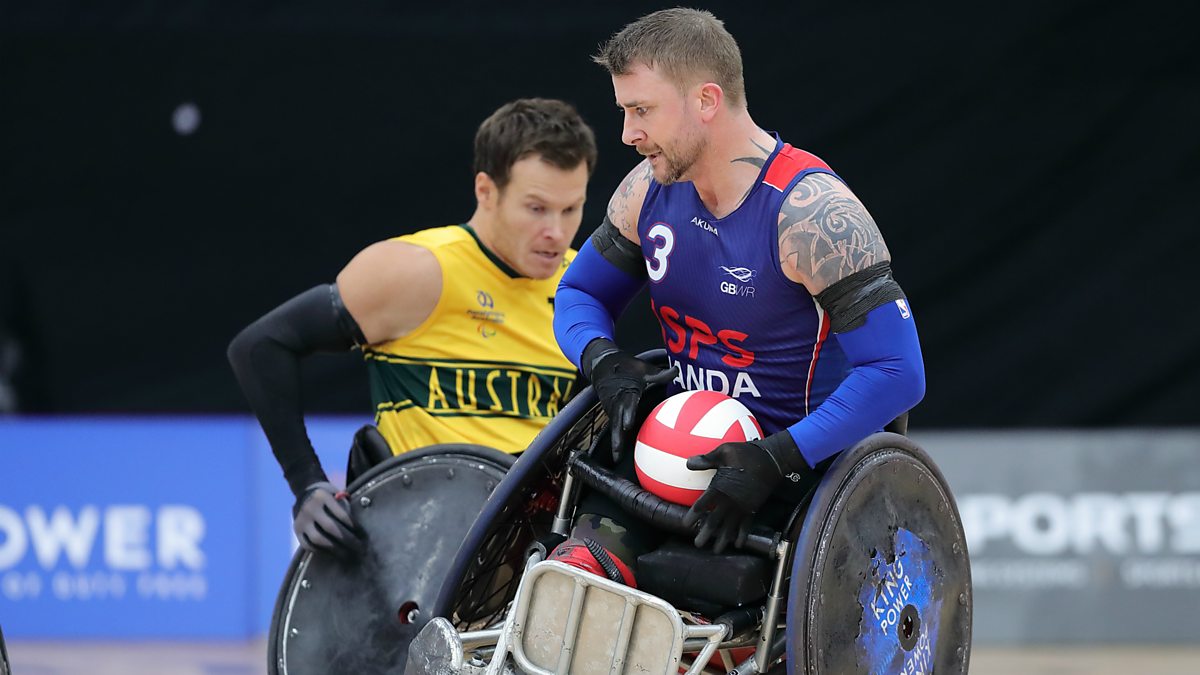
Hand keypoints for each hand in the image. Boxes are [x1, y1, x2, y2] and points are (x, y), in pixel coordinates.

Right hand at [293, 481, 365, 558]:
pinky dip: (321, 551)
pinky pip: (308, 545)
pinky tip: (332, 554)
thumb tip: (358, 529)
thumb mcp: (336, 494)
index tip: (363, 535)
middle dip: (347, 539)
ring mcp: (301, 521)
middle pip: (330, 527)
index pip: (341, 514)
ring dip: (335, 549)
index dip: (353, 526)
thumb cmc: (327, 495)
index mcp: (323, 497)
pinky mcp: (296, 531)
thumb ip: (344, 507)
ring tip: (347, 555)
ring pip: (318, 539)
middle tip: (359, 548)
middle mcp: (310, 508)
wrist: (304, 493)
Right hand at [582, 338, 677, 459]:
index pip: (627, 404)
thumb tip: (677, 372)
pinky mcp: (612, 413)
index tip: (628, 425)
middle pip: (617, 422)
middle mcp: (616, 403)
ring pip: (614, 427)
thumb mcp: (643, 368)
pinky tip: (620, 451)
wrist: (603, 365)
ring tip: (616, 457)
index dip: (627, 415)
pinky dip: (617, 438)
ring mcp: (612, 409)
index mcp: (625, 391)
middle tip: (617, 452)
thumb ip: (659, 374)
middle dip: (617, 437)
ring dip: (615, 441)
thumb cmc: (625, 367)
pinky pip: (615, 426)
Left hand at [682, 431, 812, 552]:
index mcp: (720, 488)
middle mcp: (730, 501)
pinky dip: (743, 535)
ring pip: (730, 527)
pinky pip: (747, 525)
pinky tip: (739, 544)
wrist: (772, 460)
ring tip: (716, 550)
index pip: (702, 504)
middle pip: (714, 521)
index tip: (685, 524)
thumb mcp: (724, 452)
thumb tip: (688, 463)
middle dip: (705, 534)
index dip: (693, 515)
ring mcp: (743, 506)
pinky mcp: (753, 508)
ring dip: (722, 539)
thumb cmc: (746, 454)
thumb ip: (706, 460)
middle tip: (698, 545)